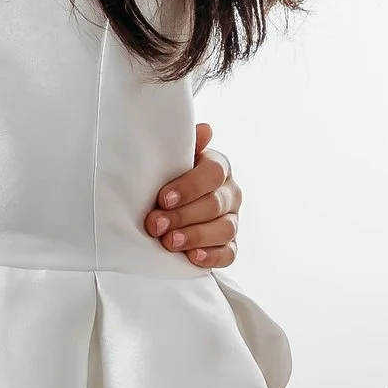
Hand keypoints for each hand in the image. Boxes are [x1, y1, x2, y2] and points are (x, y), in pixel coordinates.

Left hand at [143, 122, 239, 265]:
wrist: (167, 206)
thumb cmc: (169, 180)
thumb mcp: (172, 160)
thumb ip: (185, 146)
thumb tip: (205, 130)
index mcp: (218, 168)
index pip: (213, 173)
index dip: (189, 187)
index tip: (163, 198)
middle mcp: (230, 193)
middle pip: (215, 204)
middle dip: (183, 215)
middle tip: (156, 224)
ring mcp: (232, 220)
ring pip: (224, 229)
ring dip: (195, 236)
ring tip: (170, 242)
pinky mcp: (230, 245)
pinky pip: (229, 253)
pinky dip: (212, 256)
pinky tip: (192, 256)